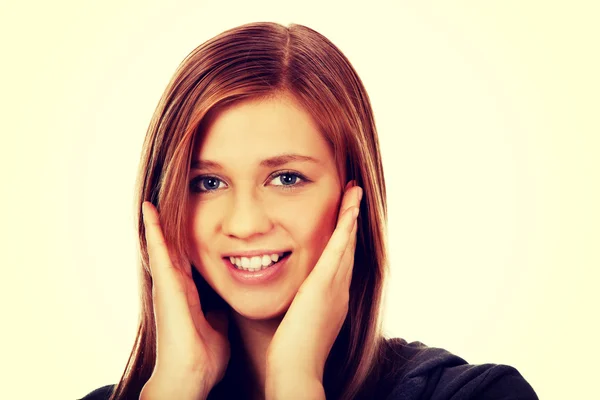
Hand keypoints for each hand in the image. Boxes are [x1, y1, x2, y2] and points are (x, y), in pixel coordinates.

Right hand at [139, 201, 230, 399]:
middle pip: (172, 250)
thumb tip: (225, 304)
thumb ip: (218, 312)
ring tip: (151, 200)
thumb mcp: (218, 327)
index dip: (184, 243)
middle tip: (162, 203)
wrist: (190, 375)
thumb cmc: (203, 357)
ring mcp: (168, 285)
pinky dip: (154, 229)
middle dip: (168, 228)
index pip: (186, 261)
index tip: (185, 223)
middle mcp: (176, 286)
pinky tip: (150, 210)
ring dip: (157, 224)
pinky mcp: (165, 284)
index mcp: (189, 294)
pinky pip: (159, 250)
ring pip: (162, 246)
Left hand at [265, 181, 361, 396]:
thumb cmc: (293, 354)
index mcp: (333, 299)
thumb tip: (297, 302)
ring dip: (351, 215)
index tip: (344, 219)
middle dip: (352, 220)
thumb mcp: (301, 324)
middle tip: (355, 196)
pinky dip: (345, 227)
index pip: (340, 261)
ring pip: (346, 243)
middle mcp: (340, 290)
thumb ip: (303, 308)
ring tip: (354, 192)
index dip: (344, 238)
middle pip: (348, 247)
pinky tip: (349, 208)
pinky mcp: (324, 286)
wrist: (296, 371)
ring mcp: (335, 287)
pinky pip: (338, 249)